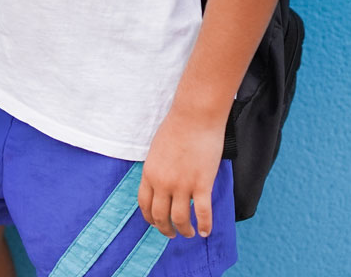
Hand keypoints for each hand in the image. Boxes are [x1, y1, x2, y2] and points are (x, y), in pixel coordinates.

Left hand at [138, 105, 226, 238]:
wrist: (195, 116)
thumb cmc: (177, 127)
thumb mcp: (157, 150)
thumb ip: (157, 169)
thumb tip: (161, 184)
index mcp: (149, 173)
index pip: (144, 205)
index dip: (150, 218)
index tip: (156, 223)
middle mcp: (163, 183)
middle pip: (160, 216)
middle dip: (165, 229)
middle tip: (172, 234)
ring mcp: (182, 185)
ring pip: (180, 219)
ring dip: (184, 230)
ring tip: (189, 234)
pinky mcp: (202, 184)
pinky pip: (203, 213)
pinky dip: (204, 226)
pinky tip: (206, 232)